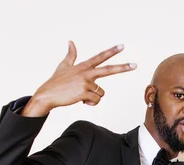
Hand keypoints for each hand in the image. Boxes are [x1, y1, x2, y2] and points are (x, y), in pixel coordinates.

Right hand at [22, 41, 136, 116]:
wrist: (47, 94)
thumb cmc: (56, 82)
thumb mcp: (63, 66)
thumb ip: (70, 55)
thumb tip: (70, 41)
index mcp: (83, 67)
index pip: (99, 57)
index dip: (111, 51)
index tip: (122, 46)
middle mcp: (86, 73)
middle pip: (108, 70)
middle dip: (123, 67)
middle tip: (135, 65)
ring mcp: (85, 82)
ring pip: (101, 93)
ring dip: (93, 98)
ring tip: (81, 96)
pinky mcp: (84, 93)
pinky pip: (96, 101)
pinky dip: (90, 103)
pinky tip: (80, 100)